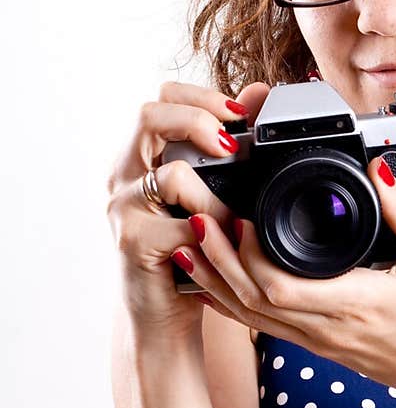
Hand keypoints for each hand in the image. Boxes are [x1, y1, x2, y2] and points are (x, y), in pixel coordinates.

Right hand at [105, 80, 270, 343]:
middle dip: (199, 121)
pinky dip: (213, 232)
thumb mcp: (210, 193)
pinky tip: (223, 243)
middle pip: (149, 115)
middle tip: (232, 145)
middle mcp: (123, 174)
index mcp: (141, 156)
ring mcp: (123, 208)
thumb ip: (227, 147)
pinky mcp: (133, 242)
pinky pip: (183, 225)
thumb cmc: (189, 250)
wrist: (163, 314)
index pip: (160, 99)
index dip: (200, 97)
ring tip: (231, 216)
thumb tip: (260, 93)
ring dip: (215, 193)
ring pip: (171, 173)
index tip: (238, 113)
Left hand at [184, 155, 395, 402]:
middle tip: (196, 214)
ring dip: (212, 277)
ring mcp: (315, 339)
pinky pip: (258, 323)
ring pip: (247, 313)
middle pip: (251, 298)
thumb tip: (378, 167)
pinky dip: (226, 299)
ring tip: (186, 239)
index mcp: (356, 303)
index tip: (239, 216)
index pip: (284, 287)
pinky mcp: (311, 342)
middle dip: (217, 257)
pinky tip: (206, 277)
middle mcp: (327, 326)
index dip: (251, 255)